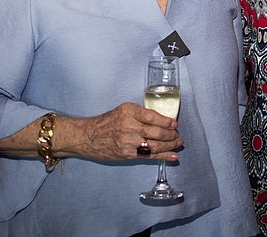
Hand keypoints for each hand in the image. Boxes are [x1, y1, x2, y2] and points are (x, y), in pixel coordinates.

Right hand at [58, 103, 182, 161]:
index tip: (174, 123)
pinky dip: (164, 156)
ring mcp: (129, 141)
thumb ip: (140, 115)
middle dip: (171, 134)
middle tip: (177, 134)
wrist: (88, 137)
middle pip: (157, 131)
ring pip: (155, 144)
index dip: (167, 121)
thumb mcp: (123, 111)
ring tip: (178, 143)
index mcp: (129, 111)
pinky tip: (173, 155)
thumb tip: (162, 120)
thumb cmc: (106, 123)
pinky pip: (149, 155)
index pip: (153, 116)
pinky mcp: (128, 154)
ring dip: (170, 145)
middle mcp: (129, 126)